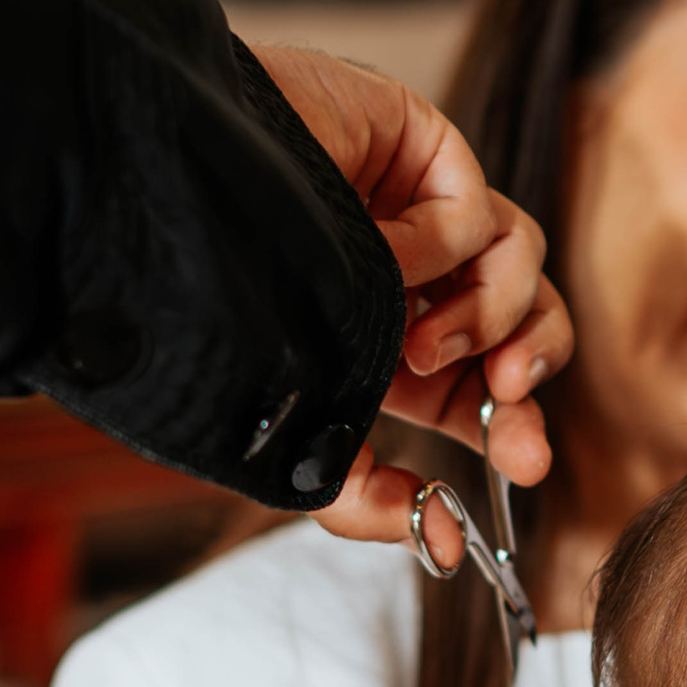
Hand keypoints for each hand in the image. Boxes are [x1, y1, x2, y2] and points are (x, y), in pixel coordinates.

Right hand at [251, 46, 569, 556]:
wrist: (156, 214)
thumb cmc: (206, 314)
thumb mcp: (284, 432)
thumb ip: (355, 496)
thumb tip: (437, 539)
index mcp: (390, 345)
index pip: (482, 388)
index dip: (512, 427)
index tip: (522, 468)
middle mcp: (414, 278)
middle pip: (524, 327)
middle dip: (531, 377)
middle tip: (512, 412)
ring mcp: (419, 208)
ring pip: (521, 265)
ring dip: (488, 320)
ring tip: (421, 343)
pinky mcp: (422, 147)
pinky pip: (479, 212)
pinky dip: (437, 248)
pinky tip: (376, 250)